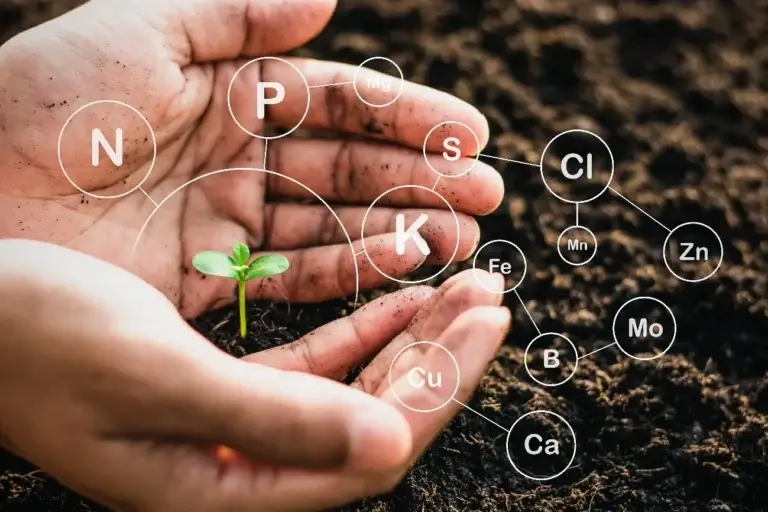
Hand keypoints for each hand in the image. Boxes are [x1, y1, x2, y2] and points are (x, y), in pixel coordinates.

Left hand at [0, 0, 503, 316]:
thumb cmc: (43, 109)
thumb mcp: (137, 33)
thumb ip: (235, 10)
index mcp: (229, 92)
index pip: (338, 102)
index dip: (407, 116)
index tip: (470, 133)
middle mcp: (239, 157)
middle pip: (351, 168)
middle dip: (423, 179)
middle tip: (488, 196)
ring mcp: (230, 223)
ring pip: (335, 225)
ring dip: (401, 229)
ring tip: (460, 238)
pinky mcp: (213, 281)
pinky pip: (296, 276)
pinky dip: (352, 272)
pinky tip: (403, 267)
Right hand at [0, 239, 509, 510]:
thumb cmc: (36, 338)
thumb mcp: (153, 376)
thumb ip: (272, 421)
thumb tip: (385, 447)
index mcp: (222, 485)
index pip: (369, 449)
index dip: (438, 386)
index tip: (486, 324)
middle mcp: (238, 466)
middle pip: (374, 419)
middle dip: (440, 358)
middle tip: (492, 297)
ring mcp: (237, 427)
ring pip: (354, 387)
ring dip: (410, 338)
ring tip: (463, 290)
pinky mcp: (226, 386)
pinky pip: (318, 362)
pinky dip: (364, 329)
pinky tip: (400, 300)